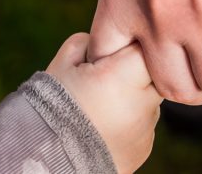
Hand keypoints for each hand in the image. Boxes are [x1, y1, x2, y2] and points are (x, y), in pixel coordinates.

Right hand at [46, 33, 161, 172]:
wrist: (47, 160)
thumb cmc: (50, 108)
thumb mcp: (62, 65)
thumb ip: (87, 44)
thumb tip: (103, 41)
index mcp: (122, 78)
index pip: (145, 48)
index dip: (129, 46)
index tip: (113, 54)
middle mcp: (142, 103)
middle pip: (154, 73)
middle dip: (135, 70)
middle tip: (107, 78)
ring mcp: (146, 127)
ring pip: (150, 99)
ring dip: (134, 96)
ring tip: (102, 105)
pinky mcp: (145, 146)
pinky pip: (144, 122)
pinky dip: (130, 119)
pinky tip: (104, 124)